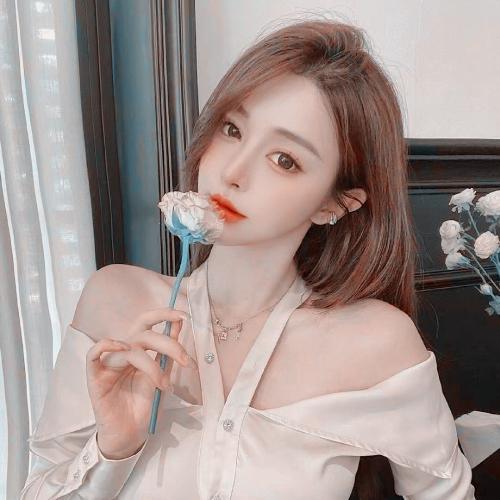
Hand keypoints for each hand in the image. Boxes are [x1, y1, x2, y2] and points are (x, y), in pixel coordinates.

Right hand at [85, 307, 196, 458]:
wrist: (130, 434)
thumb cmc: (142, 404)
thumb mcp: (162, 374)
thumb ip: (167, 351)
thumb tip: (179, 323)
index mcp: (138, 348)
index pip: (147, 322)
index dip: (164, 314)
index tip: (184, 316)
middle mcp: (124, 351)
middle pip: (144, 333)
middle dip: (169, 344)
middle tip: (186, 361)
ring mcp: (109, 363)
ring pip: (130, 348)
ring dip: (153, 366)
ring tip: (165, 385)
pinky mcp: (95, 377)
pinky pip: (93, 353)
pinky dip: (106, 345)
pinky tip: (123, 349)